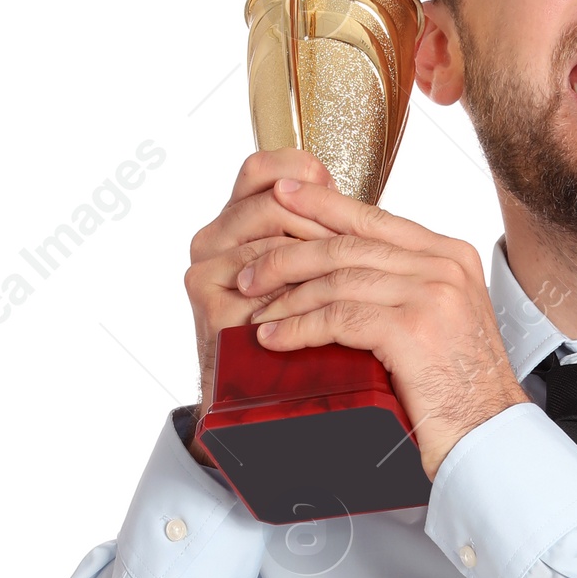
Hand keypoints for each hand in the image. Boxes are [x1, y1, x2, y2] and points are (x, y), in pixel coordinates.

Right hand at [184, 148, 340, 416]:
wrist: (260, 406)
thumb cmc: (293, 337)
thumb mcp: (304, 277)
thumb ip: (314, 237)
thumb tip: (356, 204)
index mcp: (230, 224)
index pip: (259, 171)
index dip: (302, 171)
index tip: (340, 190)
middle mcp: (209, 243)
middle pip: (274, 204)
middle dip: (327, 223)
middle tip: (369, 246)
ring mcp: (207, 276)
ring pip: (275, 246)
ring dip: (323, 262)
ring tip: (361, 281)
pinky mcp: (212, 312)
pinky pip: (271, 292)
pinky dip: (306, 300)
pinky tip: (337, 312)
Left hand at [236, 174, 528, 477]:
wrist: (489, 436)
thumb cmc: (461, 390)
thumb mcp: (440, 320)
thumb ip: (405, 286)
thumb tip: (348, 269)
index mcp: (451, 255)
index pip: (374, 218)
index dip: (322, 204)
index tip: (282, 195)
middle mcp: (444, 265)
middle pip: (348, 243)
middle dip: (289, 254)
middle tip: (251, 271)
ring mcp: (431, 294)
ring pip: (337, 277)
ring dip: (287, 296)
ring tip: (256, 310)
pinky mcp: (412, 329)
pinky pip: (338, 316)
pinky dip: (298, 328)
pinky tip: (275, 338)